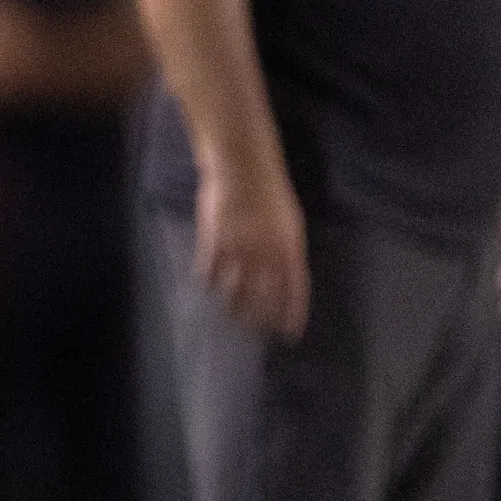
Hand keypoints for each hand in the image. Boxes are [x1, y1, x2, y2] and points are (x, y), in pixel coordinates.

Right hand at [197, 161, 309, 339]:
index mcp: (289, 248)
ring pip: (233, 290)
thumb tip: (284, 277)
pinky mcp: (214, 241)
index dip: (292, 313)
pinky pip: (208, 272)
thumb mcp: (290, 222)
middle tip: (255, 333)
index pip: (294, 290)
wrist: (243, 168)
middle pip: (262, 297)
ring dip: (232, 308)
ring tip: (229, 318)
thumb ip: (287, 251)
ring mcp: (238, 248)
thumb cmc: (270, 192)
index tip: (290, 333)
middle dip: (259, 319)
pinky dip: (207, 283)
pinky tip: (206, 290)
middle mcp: (265, 253)